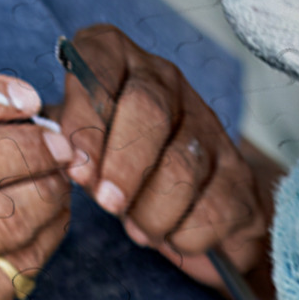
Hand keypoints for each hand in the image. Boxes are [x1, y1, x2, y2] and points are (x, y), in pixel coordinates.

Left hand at [58, 24, 269, 288]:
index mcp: (115, 62)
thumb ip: (61, 144)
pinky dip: (187, 232)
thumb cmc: (105, 165)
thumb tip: (60, 157)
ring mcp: (207, 122)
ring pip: (183, 162)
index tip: (76, 168)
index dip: (86, 118)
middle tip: (109, 203)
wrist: (180, 205)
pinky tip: (172, 236)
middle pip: (148, 110)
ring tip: (138, 228)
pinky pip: (217, 204)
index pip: (97, 65)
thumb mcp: (71, 145)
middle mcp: (164, 80)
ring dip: (154, 209)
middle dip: (124, 166)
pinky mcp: (238, 171)